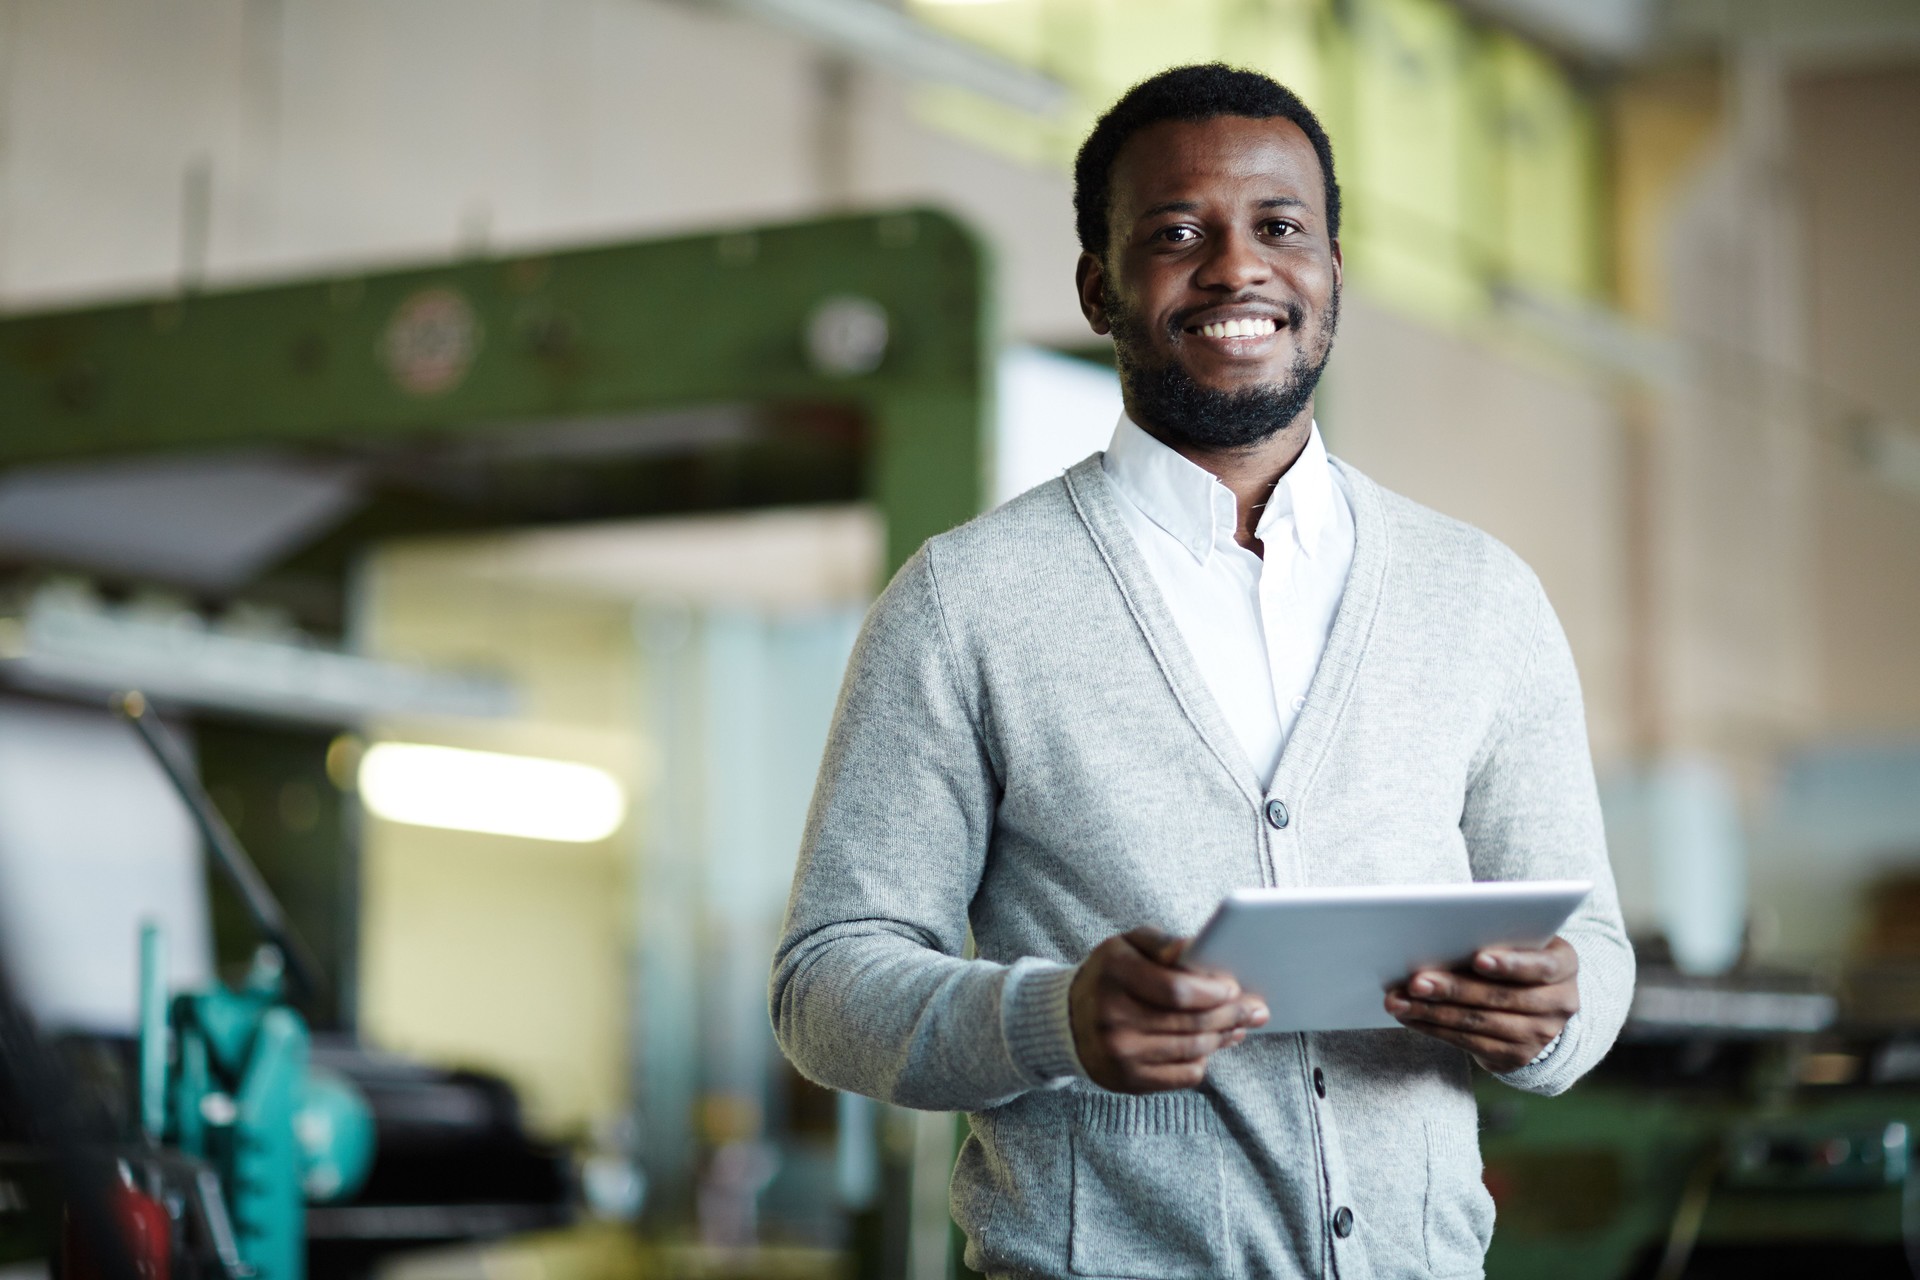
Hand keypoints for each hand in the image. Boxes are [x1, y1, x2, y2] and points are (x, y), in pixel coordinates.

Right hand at [1069, 927, 1269, 1092]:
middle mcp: (1113, 1017)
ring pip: (1192, 1049)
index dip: (1213, 991)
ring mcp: (1119, 1053)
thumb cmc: (1110, 975)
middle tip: (1256, 1009)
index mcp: (1115, 974)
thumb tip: (1200, 950)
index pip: (1177, 990)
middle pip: (1191, 1022)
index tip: (1234, 988)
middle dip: (1231, 1015)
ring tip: (1239, 1026)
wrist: (1068, 1020)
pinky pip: (1184, 1075)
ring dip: (1223, 1037)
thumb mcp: (1128, 944)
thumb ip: (1164, 943)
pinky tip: (1211, 1045)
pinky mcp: (1128, 1081)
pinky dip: (1203, 1059)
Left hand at [1385, 936, 1579, 1072]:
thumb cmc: (1519, 958)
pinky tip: (1410, 1017)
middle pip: (1500, 997)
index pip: (1540, 966)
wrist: (1542, 1008)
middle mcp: (1560, 1003)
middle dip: (1453, 989)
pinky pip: (1469, 1043)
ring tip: (1399, 1001)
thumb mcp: (1522, 942)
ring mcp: (1540, 1035)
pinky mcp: (1516, 1056)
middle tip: (1416, 981)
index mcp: (1564, 965)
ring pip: (1480, 1022)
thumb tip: (1442, 934)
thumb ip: (1497, 935)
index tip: (1478, 958)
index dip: (1510, 964)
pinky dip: (1435, 1029)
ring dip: (1433, 1012)